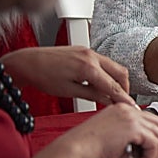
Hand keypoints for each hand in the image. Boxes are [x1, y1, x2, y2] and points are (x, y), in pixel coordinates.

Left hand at [0, 46, 132, 104]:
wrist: (26, 62)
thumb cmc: (41, 76)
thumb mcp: (69, 91)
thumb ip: (93, 95)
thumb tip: (108, 101)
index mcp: (88, 67)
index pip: (114, 86)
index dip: (124, 98)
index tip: (131, 107)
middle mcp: (91, 56)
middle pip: (121, 73)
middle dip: (124, 88)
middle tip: (122, 101)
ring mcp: (88, 51)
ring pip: (113, 66)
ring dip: (116, 80)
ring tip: (109, 94)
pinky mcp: (84, 50)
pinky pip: (103, 62)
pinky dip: (106, 73)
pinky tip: (98, 83)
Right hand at [60, 102, 157, 157]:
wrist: (75, 151)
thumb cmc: (88, 150)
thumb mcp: (116, 145)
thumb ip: (134, 146)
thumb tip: (149, 154)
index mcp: (121, 111)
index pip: (149, 122)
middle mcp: (127, 110)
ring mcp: (130, 117)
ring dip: (155, 156)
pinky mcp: (132, 127)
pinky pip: (153, 143)